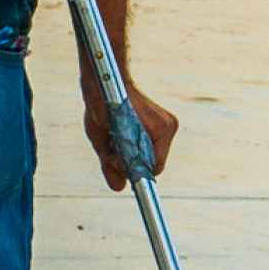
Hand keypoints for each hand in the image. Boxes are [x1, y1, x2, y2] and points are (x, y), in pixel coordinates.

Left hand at [81, 78, 177, 192]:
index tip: (117, 164)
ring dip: (132, 153)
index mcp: (160, 129)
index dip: (133, 170)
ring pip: (151, 156)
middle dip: (131, 161)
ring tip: (115, 135)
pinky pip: (150, 147)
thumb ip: (110, 164)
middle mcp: (168, 127)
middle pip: (152, 163)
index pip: (153, 167)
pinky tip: (122, 132)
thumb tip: (119, 188)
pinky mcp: (164, 123)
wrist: (106, 81)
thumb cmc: (102, 105)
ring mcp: (168, 125)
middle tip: (112, 146)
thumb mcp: (100, 137)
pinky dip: (135, 145)